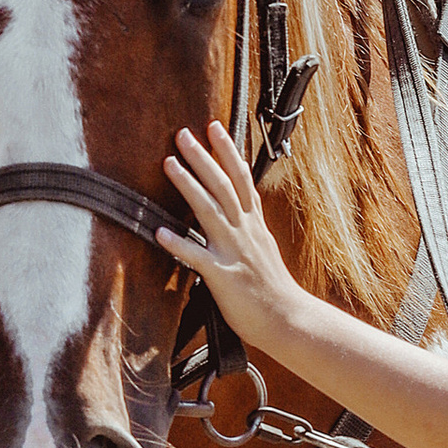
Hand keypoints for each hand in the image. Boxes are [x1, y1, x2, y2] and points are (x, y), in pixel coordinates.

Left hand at [158, 122, 308, 346]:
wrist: (288, 319)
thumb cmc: (273, 289)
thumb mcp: (263, 249)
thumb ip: (247, 229)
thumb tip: (235, 212)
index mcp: (254, 225)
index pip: (241, 179)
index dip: (228, 151)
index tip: (214, 127)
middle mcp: (244, 232)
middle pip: (222, 186)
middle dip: (202, 157)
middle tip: (182, 134)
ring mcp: (234, 252)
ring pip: (209, 211)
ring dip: (188, 185)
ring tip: (168, 163)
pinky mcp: (223, 276)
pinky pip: (197, 257)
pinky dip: (178, 244)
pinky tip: (159, 231)